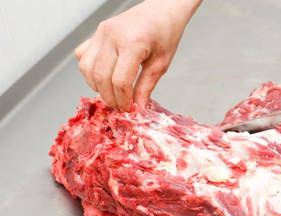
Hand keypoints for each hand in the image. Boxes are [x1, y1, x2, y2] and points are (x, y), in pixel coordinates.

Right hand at [75, 0, 201, 110]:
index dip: (123, 100)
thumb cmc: (165, 33)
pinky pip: (83, 57)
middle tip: (120, 106)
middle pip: (101, 77)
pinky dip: (89, 72)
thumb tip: (137, 106)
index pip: (120, 81)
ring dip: (97, 86)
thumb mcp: (161, 63)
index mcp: (132, 42)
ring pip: (87, 68)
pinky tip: (103, 78)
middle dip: (110, 97)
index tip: (129, 109)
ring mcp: (101, 33)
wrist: (161, 10)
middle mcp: (112, 35)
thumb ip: (146, 86)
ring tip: (112, 94)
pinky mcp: (96, 33)